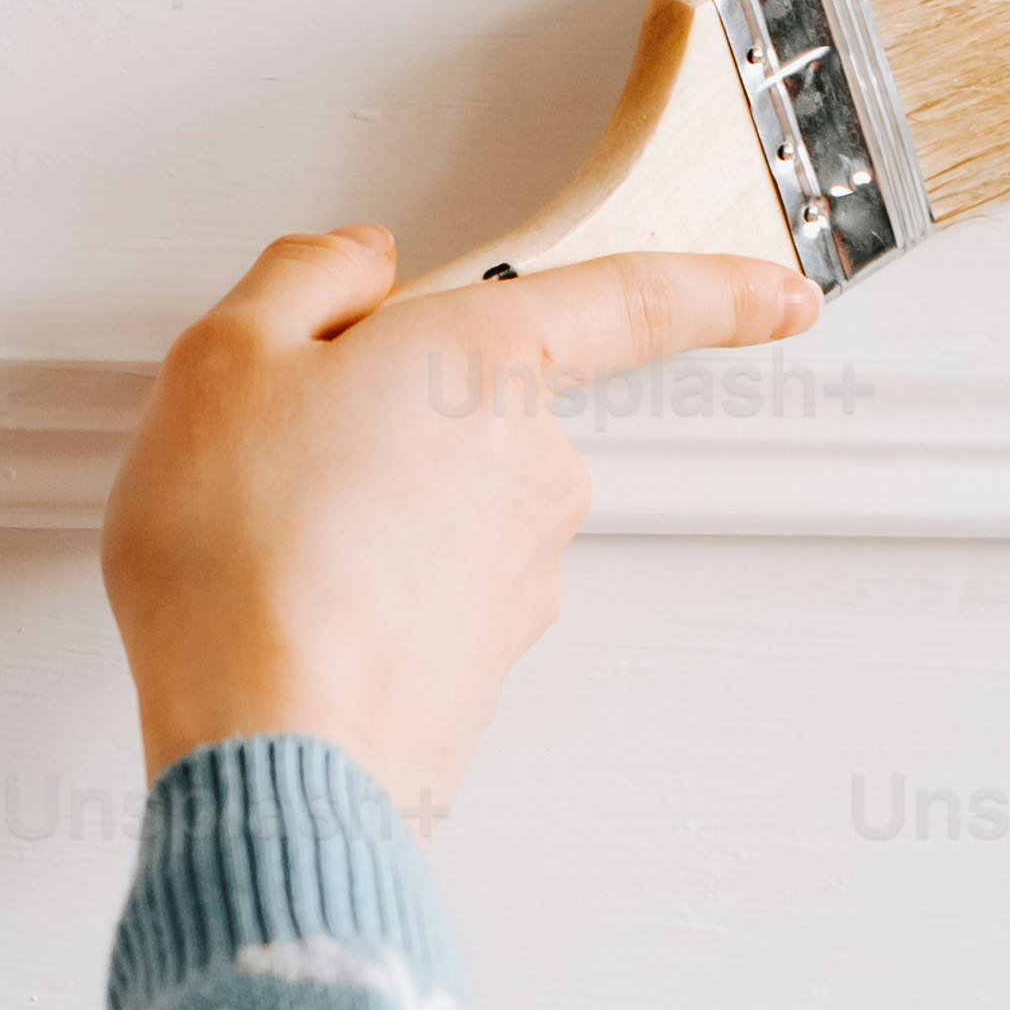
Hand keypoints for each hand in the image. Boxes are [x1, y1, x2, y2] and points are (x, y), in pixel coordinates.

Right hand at [102, 223, 821, 824]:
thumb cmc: (246, 556)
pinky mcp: (492, 662)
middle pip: (484, 406)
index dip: (719, 292)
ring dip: (372, 511)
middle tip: (284, 444)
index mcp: (488, 359)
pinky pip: (429, 594)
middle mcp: (535, 466)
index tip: (784, 296)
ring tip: (267, 543)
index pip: (635, 302)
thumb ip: (304, 278)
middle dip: (397, 415)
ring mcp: (523, 574)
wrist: (270, 745)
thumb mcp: (225, 357)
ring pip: (450, 506)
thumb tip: (355, 263)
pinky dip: (368, 592)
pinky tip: (291, 605)